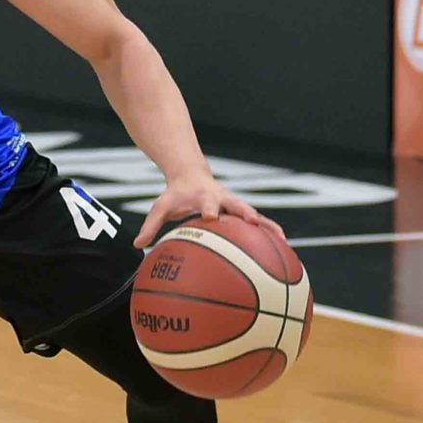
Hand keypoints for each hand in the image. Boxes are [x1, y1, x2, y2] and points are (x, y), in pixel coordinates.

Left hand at [134, 171, 283, 249]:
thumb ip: (151, 225)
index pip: (208, 203)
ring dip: (267, 226)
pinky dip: (271, 233)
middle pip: (238, 206)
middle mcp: (223, 200)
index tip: (212, 217)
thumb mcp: (161, 206)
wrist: (191, 175)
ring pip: (255, 215)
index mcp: (204, 198)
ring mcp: (234, 205)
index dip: (210, 209)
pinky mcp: (241, 211)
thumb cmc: (176, 194)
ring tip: (284, 241)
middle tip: (254, 223)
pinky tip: (285, 248)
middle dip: (245, 214)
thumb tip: (137, 246)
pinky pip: (258, 224)